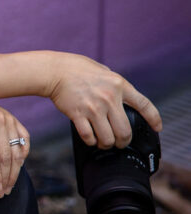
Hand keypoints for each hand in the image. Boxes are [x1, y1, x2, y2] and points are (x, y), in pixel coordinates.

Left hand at [0, 101, 29, 197]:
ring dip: (15, 171)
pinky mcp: (15, 120)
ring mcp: (9, 119)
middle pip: (7, 156)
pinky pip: (24, 140)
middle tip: (3, 192)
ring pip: (18, 151)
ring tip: (10, 185)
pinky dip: (23, 155)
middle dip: (6, 178)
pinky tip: (17, 167)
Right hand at [47, 53, 161, 147]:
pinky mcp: (78, 114)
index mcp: (119, 85)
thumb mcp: (104, 71)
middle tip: (120, 142)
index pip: (144, 105)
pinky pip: (88, 137)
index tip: (157, 127)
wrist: (56, 71)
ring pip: (107, 138)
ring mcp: (93, 107)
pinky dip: (91, 141)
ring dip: (106, 144)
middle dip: (124, 141)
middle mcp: (109, 97)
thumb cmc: (78, 69)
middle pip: (125, 131)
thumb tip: (123, 98)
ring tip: (103, 142)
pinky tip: (90, 138)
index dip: (154, 119)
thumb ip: (115, 85)